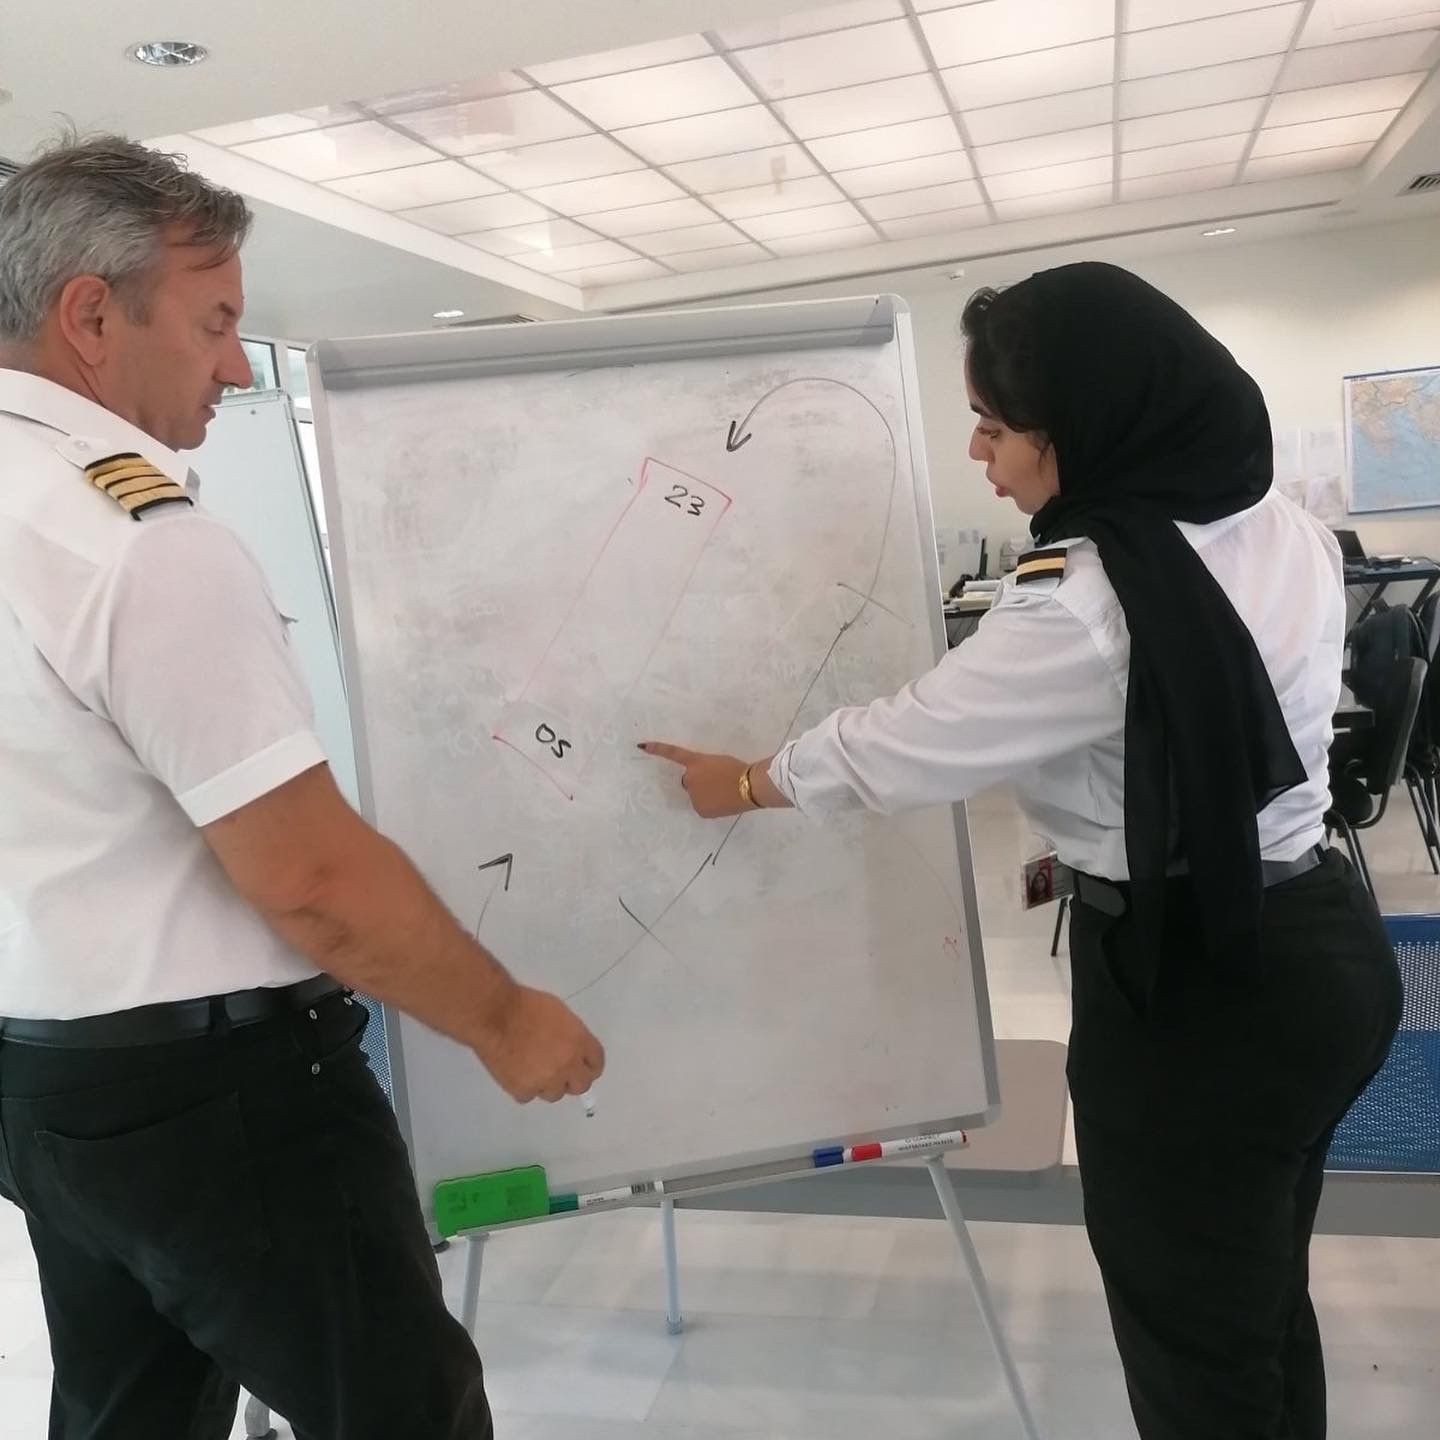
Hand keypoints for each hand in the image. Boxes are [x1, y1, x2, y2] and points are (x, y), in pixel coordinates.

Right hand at [473, 984, 604, 1103]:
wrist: (495, 1015)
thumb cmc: (526, 1005)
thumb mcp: (559, 1013)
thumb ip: (571, 1035)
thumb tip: (570, 1047)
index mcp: (579, 1042)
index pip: (596, 1063)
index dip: (589, 1064)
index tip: (582, 1065)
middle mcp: (567, 1065)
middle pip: (581, 1085)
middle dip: (573, 1079)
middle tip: (561, 1073)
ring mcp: (546, 1080)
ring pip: (555, 1094)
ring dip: (548, 1085)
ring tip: (533, 1069)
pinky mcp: (523, 1090)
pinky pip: (529, 1096)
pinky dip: (524, 1088)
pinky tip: (516, 1073)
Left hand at [639, 742, 750, 818]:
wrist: (750, 786)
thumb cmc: (739, 770)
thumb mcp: (719, 762)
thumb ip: (706, 769)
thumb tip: (704, 784)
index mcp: (696, 762)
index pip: (674, 754)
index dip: (658, 749)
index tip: (641, 745)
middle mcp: (690, 779)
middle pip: (689, 781)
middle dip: (699, 782)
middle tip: (717, 782)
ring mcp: (694, 795)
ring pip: (696, 795)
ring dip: (706, 794)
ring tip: (725, 792)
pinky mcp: (700, 810)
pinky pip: (702, 807)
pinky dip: (711, 806)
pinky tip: (723, 802)